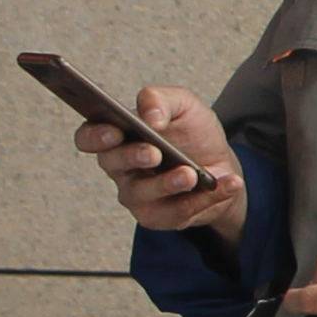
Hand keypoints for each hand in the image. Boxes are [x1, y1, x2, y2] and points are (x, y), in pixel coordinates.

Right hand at [86, 84, 241, 238]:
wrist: (220, 164)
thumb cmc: (191, 132)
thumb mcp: (183, 105)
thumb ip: (161, 100)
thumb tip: (151, 117)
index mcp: (118, 136)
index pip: (88, 137)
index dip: (95, 136)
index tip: (114, 132)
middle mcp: (120, 168)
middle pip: (113, 164)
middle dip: (133, 157)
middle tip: (156, 153)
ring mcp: (136, 195)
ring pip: (143, 194)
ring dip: (168, 184)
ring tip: (192, 174)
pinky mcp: (158, 216)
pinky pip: (176, 213)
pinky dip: (205, 198)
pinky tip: (227, 182)